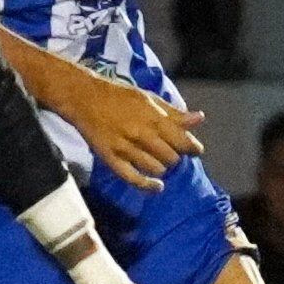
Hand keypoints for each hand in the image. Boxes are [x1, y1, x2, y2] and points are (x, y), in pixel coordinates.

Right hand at [59, 63, 202, 189]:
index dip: (192, 148)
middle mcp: (141, 134)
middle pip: (172, 158)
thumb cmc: (120, 97)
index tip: (194, 150)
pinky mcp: (111, 159)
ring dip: (162, 167)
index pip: (183, 141)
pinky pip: (132, 178)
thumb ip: (174, 113)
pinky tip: (157, 186)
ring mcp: (125, 148)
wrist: (84, 98)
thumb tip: (199, 119)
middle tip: (170, 151)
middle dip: (175, 156)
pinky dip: (148, 185)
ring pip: (156, 169)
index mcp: (153, 117)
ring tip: (158, 159)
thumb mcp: (150, 99)